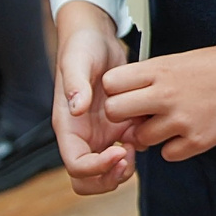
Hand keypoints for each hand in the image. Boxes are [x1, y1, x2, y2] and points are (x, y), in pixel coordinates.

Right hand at [53, 0, 132, 194]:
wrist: (97, 36)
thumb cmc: (81, 47)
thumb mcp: (76, 61)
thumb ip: (75, 84)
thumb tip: (76, 108)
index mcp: (68, 127)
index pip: (76, 165)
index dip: (96, 168)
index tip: (119, 151)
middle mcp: (83, 135)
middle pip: (88, 179)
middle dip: (109, 178)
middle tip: (129, 159)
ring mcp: (101, 133)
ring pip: (109, 171)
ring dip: (125, 169)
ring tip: (139, 145)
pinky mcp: (119, 125)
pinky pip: (128, 151)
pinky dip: (139, 149)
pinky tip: (147, 130)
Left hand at [99, 29, 215, 160]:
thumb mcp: (183, 59)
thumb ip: (154, 77)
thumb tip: (129, 98)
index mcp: (160, 69)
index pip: (110, 83)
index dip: (114, 91)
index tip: (127, 93)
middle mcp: (166, 94)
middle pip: (114, 112)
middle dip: (123, 116)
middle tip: (140, 115)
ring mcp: (182, 119)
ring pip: (140, 139)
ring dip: (150, 136)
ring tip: (170, 124)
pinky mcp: (199, 140)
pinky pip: (168, 155)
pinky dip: (175, 148)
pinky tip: (189, 133)